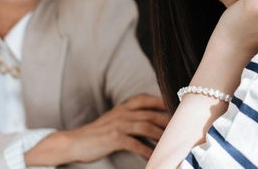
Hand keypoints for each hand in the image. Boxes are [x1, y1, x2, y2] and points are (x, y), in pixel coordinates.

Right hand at [25, 94, 168, 165]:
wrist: (75, 141)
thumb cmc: (98, 133)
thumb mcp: (115, 119)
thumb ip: (131, 116)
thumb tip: (153, 121)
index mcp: (123, 106)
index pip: (147, 99)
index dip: (163, 102)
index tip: (178, 107)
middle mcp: (123, 112)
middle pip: (151, 114)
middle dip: (168, 121)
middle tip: (182, 129)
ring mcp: (118, 124)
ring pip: (146, 126)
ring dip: (161, 135)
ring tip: (173, 143)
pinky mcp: (114, 138)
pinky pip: (135, 143)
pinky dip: (147, 150)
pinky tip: (155, 157)